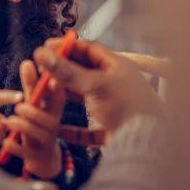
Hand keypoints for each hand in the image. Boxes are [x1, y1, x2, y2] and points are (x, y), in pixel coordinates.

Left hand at [1, 60, 64, 178]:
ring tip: (8, 121)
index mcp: (54, 111)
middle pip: (50, 120)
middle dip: (35, 112)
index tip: (51, 80)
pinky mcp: (36, 156)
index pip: (59, 100)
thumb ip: (30, 85)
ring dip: (23, 126)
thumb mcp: (34, 105)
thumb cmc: (37, 123)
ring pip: (38, 134)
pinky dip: (16, 147)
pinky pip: (28, 152)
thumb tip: (27, 62)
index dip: (57, 90)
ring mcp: (46, 142)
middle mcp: (53, 126)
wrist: (42, 157)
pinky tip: (6, 142)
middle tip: (18, 107)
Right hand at [34, 39, 163, 138]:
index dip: (67, 46)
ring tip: (45, 92)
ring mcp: (113, 107)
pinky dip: (72, 129)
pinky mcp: (110, 130)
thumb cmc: (126, 106)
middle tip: (42, 68)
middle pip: (84, 72)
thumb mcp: (93, 85)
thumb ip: (66, 71)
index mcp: (117, 67)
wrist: (148, 143)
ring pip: (83, 98)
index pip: (89, 50)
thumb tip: (41, 54)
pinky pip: (87, 129)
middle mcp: (115, 85)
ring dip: (65, 96)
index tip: (46, 47)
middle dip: (62, 70)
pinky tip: (58, 128)